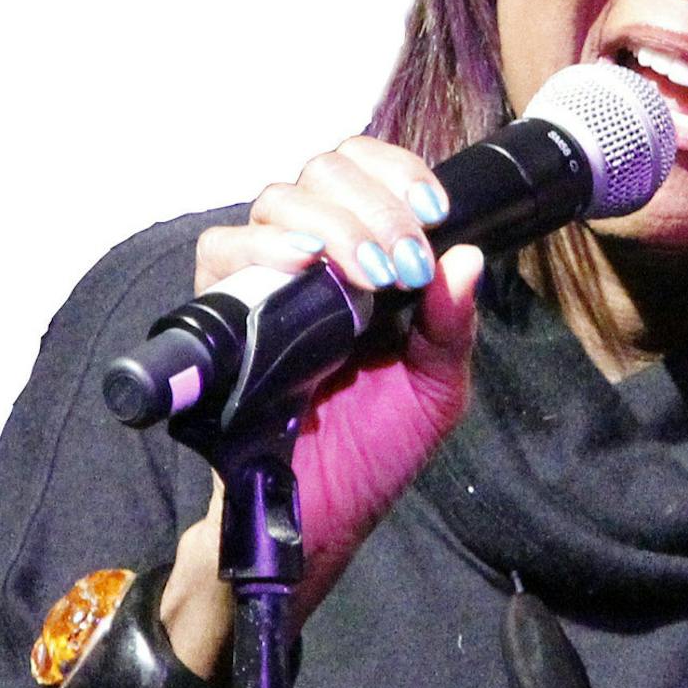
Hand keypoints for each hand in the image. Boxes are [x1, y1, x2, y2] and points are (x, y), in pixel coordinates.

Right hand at [178, 137, 482, 633]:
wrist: (319, 517)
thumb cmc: (374, 452)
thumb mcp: (436, 390)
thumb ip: (451, 327)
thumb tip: (468, 259)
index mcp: (364, 260)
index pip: (365, 170)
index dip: (397, 173)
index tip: (434, 211)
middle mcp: (310, 259)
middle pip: (321, 173)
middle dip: (374, 205)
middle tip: (404, 261)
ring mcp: (261, 282)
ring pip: (277, 202)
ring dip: (334, 225)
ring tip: (369, 275)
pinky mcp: (220, 315)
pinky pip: (222, 251)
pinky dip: (263, 248)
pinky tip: (303, 265)